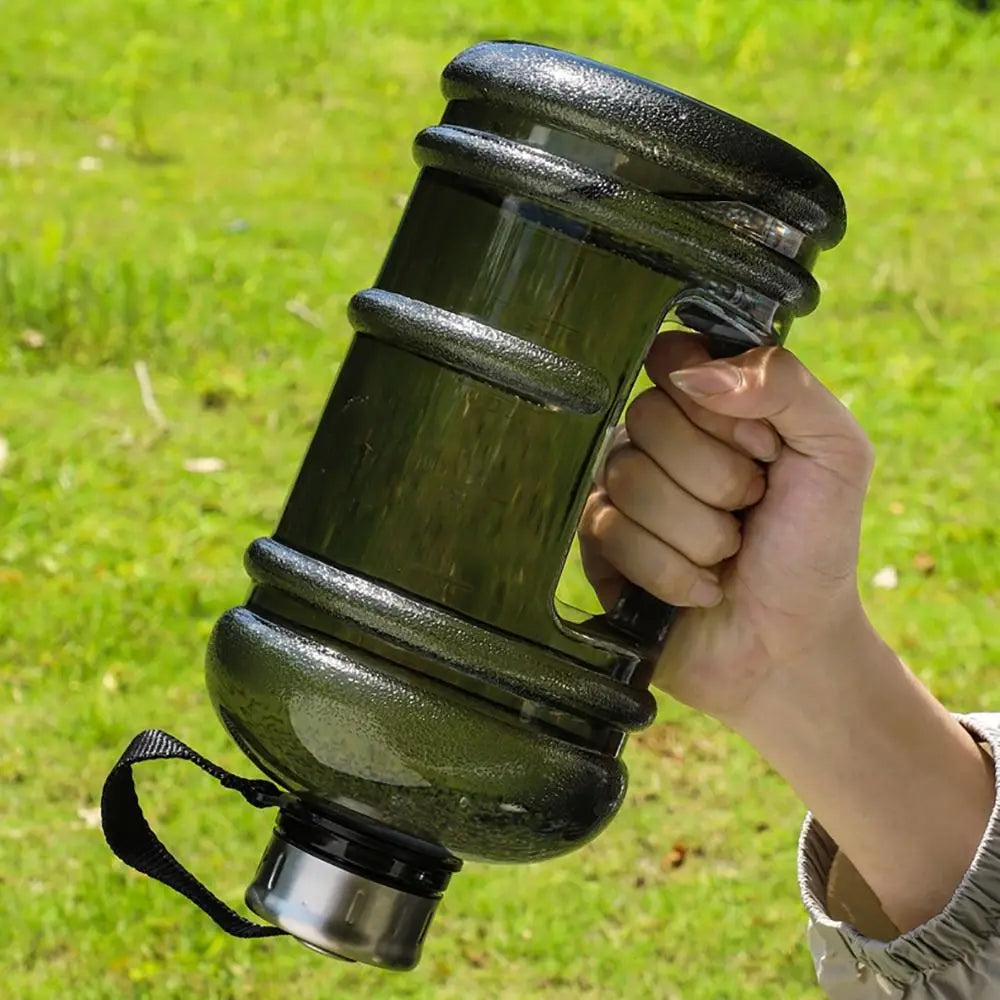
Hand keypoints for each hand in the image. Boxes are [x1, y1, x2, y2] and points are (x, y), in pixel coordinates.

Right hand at [578, 332, 875, 725]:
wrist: (790, 643)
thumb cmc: (814, 544)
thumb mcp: (834, 451)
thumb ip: (785, 385)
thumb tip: (695, 372)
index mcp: (707, 403)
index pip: (672, 358)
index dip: (717, 407)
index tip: (762, 447)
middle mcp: (655, 439)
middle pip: (647, 419)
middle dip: (718, 480)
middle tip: (748, 510)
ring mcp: (619, 490)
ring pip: (630, 479)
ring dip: (700, 533)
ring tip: (726, 555)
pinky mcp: (599, 544)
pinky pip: (612, 533)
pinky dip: (674, 572)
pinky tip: (699, 587)